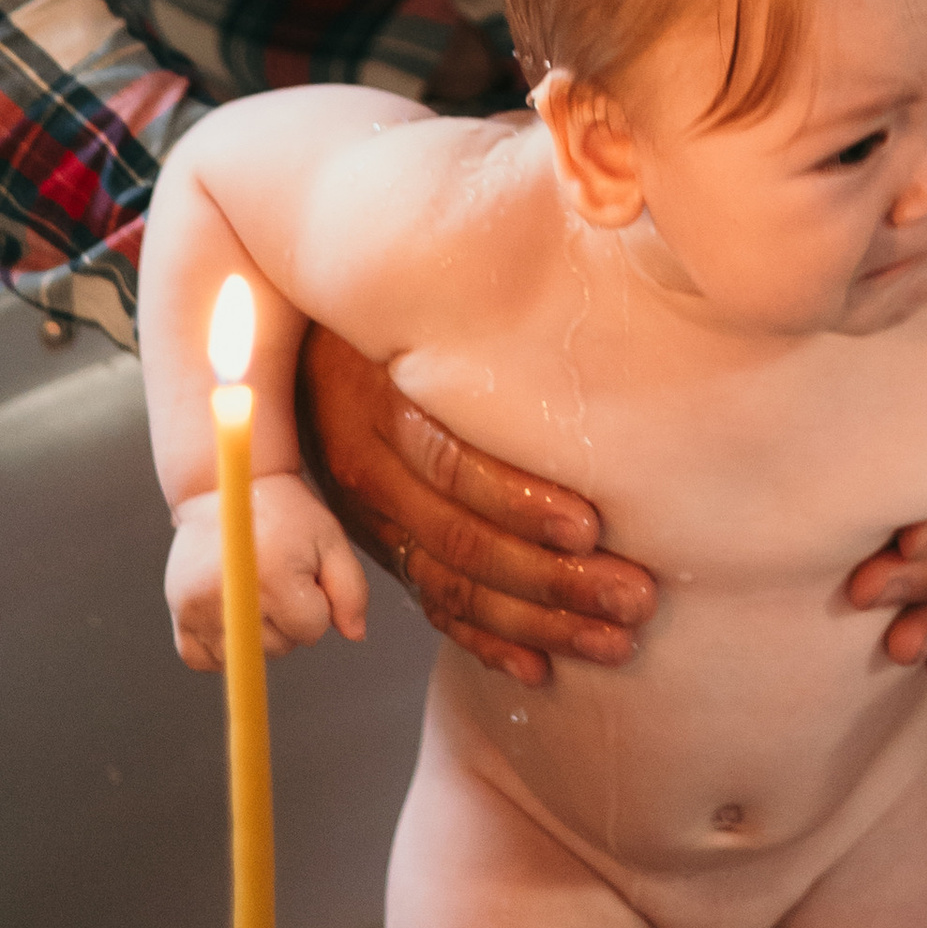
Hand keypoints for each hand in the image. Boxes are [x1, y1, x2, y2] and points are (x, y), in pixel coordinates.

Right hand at [166, 475, 367, 668]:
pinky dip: (218, 648)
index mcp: (274, 576)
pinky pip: (201, 659)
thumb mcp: (330, 540)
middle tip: (278, 578)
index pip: (311, 630)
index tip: (305, 575)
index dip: (317, 604)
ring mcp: (199, 607)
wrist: (228, 488)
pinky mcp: (179, 612)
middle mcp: (232, 596)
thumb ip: (350, 590)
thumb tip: (356, 635)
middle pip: (278, 648)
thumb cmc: (286, 515)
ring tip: (255, 591)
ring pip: (244, 658)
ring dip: (257, 636)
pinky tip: (230, 615)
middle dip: (289, 621)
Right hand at [294, 321, 655, 692]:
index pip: (451, 464)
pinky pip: (432, 604)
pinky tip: (539, 670)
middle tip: (633, 599)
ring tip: (614, 641)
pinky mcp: (378, 547)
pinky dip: (485, 642)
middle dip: (553, 579)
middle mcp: (370, 470)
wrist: (292, 343)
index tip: (591, 528)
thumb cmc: (387, 306)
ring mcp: (372, 517)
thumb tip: (574, 257)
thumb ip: (481, 312)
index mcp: (380, 402)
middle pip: (462, 539)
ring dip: (538, 622)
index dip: (519, 501)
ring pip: (453, 584)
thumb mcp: (413, 296)